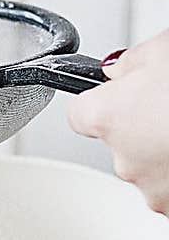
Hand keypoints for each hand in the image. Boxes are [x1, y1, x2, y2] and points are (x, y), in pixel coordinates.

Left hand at [68, 30, 168, 215]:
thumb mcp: (164, 49)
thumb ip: (131, 62)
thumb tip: (118, 70)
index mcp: (109, 118)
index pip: (80, 113)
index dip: (102, 100)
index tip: (118, 94)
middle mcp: (123, 160)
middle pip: (120, 142)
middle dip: (142, 126)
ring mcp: (155, 190)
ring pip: (150, 168)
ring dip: (166, 152)